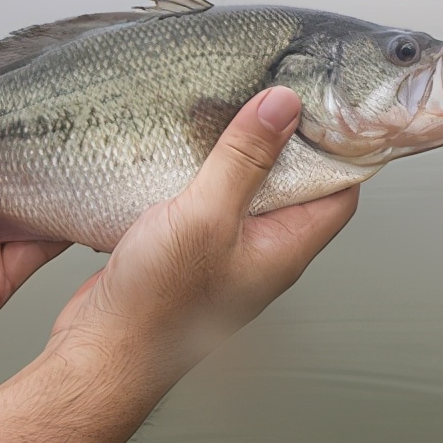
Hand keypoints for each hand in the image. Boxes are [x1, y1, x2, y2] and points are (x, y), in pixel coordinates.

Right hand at [0, 87, 358, 442]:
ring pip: (248, 189)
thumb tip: (285, 105)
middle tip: (267, 94)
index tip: (322, 104)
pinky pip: (211, 199)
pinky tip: (185, 147)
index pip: (339, 191)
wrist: (104, 349)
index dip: (338, 146)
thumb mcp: (205, 216)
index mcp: (285, 247)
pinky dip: (206, 170)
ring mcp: (226, 250)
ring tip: (225, 109)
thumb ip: (245, 160)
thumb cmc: (158, 300)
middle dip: (283, 139)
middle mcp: (263, 250)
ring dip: (239, 152)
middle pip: (293, 185)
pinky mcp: (191, 247)